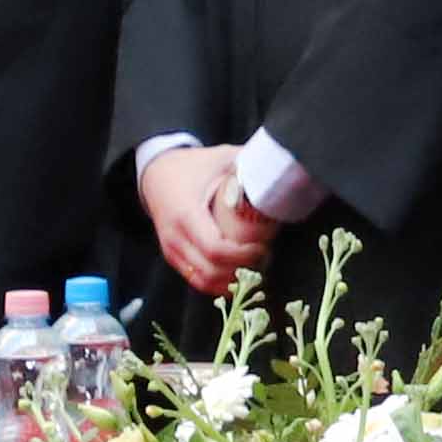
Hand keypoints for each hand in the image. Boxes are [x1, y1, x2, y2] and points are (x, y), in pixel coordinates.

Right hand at [138, 149, 266, 293]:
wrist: (156, 173)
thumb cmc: (193, 166)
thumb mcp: (221, 158)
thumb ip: (249, 163)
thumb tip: (285, 165)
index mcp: (186, 213)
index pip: (216, 249)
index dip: (243, 255)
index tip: (263, 247)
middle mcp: (175, 237)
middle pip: (211, 271)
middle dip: (241, 271)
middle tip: (265, 258)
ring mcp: (171, 250)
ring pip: (203, 282)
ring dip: (231, 281)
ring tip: (255, 267)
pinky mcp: (174, 257)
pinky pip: (197, 280)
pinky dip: (219, 283)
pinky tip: (239, 274)